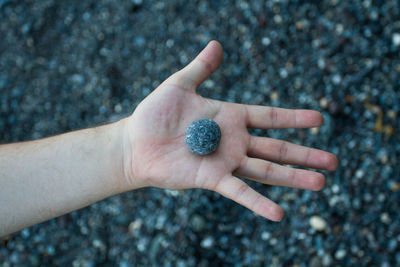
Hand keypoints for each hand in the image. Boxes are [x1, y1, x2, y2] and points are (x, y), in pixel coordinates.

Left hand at [122, 41, 337, 220]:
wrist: (135, 143)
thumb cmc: (154, 113)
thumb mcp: (180, 84)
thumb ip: (201, 67)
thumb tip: (217, 44)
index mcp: (230, 117)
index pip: (269, 117)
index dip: (294, 118)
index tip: (319, 119)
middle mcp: (233, 141)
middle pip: (277, 148)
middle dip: (305, 154)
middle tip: (334, 161)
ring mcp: (225, 161)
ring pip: (266, 171)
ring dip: (293, 178)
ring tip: (321, 182)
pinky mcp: (212, 179)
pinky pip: (239, 192)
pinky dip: (259, 203)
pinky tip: (279, 214)